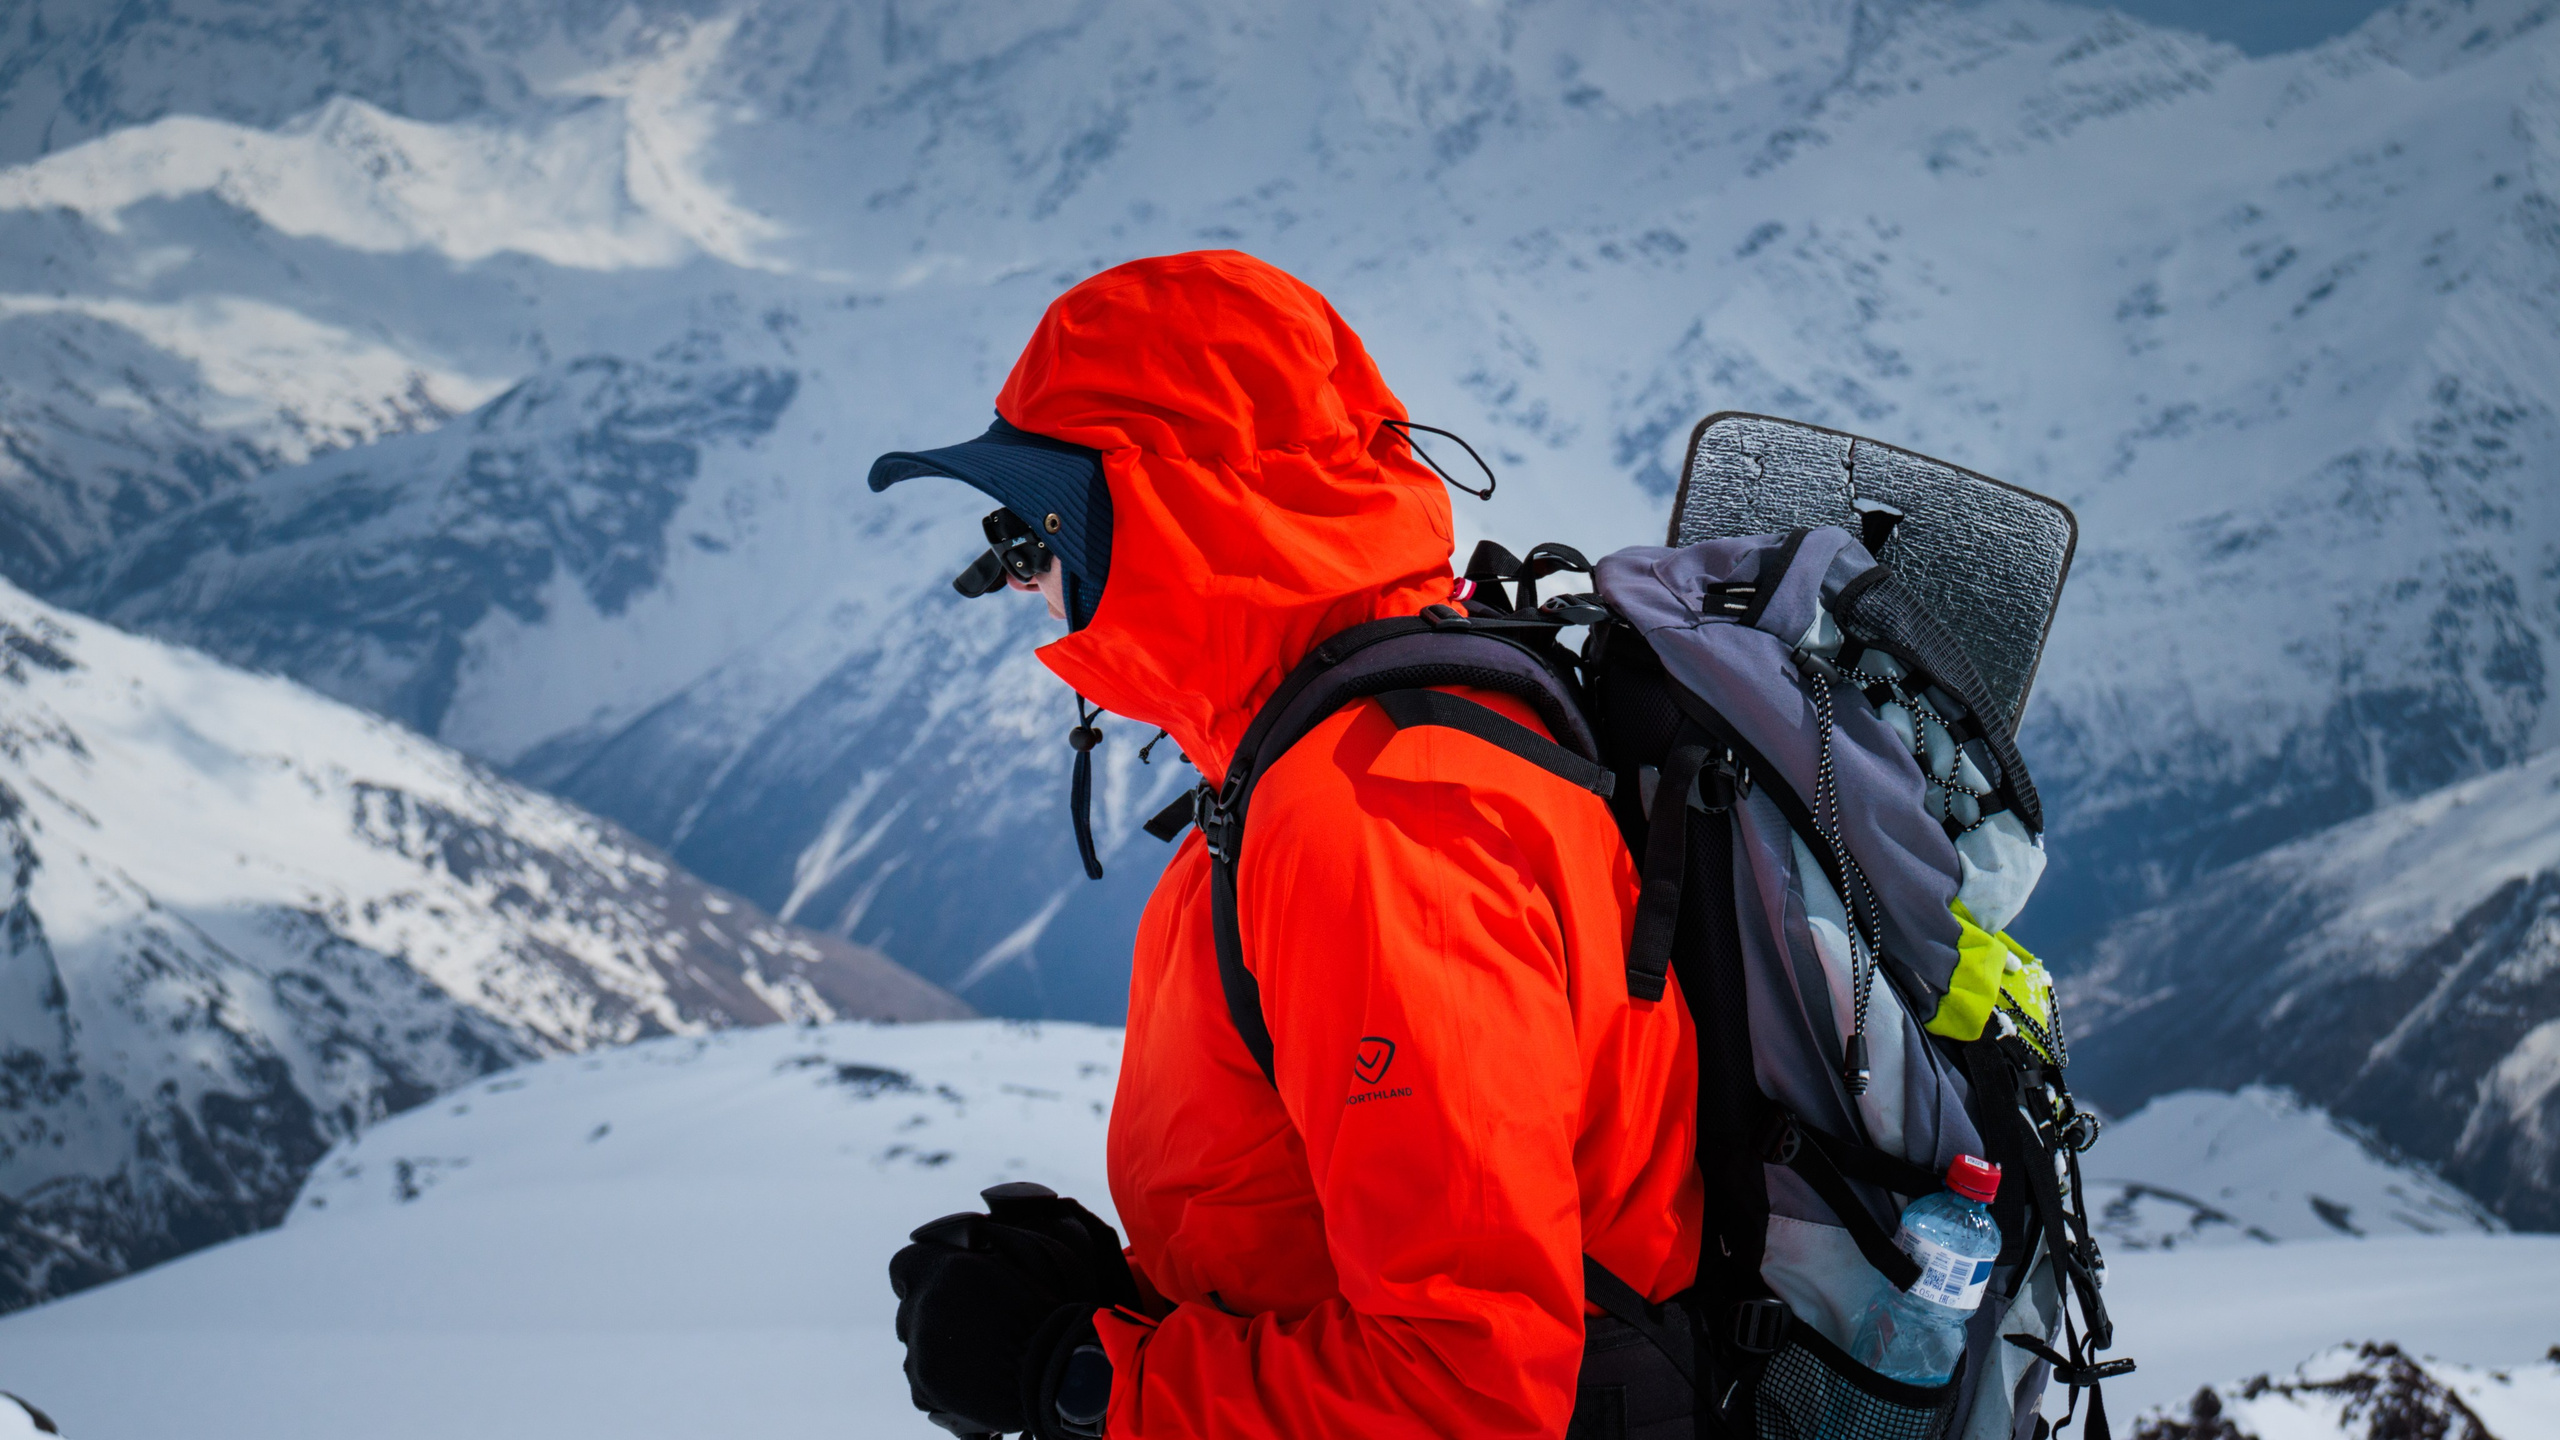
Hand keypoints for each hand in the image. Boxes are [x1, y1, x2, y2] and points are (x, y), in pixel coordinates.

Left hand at [889, 1183, 1137, 1435]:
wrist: (1059, 1371)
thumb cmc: (1048, 1312)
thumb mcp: (1020, 1259)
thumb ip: (980, 1249)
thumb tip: (968, 1240)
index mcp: (946, 1269)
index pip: (903, 1264)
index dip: (922, 1272)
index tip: (940, 1282)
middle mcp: (924, 1307)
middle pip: (910, 1307)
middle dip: (932, 1310)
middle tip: (971, 1323)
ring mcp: (920, 1352)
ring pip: (915, 1343)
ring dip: (936, 1344)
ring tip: (977, 1353)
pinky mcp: (922, 1389)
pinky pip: (919, 1378)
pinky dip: (938, 1379)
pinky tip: (971, 1376)